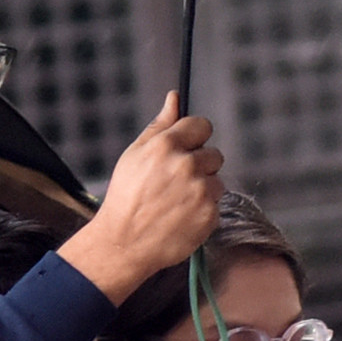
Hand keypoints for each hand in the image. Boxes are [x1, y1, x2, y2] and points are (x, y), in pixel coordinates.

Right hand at [60, 94, 222, 300]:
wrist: (124, 243)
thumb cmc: (126, 196)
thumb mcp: (135, 155)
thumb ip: (160, 125)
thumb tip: (174, 97)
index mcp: (166, 146)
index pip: (202, 125)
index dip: (195, 137)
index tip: (188, 148)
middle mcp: (186, 165)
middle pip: (214, 154)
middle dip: (200, 166)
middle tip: (176, 184)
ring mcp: (200, 191)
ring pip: (217, 181)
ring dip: (203, 190)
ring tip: (176, 203)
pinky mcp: (209, 215)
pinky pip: (216, 204)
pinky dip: (203, 211)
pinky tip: (181, 217)